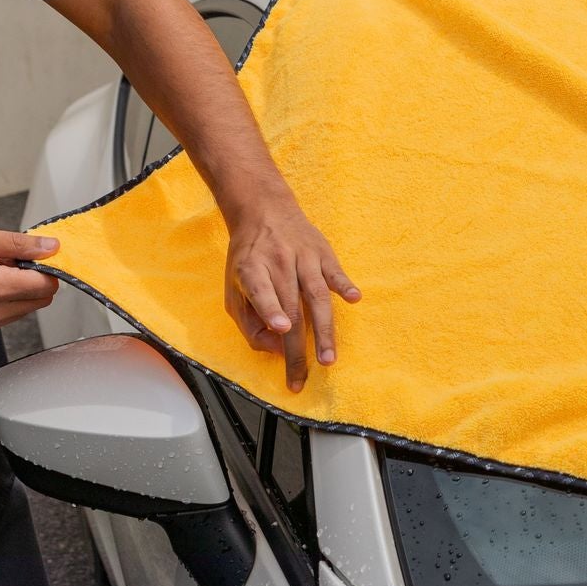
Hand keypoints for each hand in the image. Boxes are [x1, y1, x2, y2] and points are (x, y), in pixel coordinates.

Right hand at [0, 225, 60, 334]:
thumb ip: (16, 244)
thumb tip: (50, 247)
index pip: (48, 285)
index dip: (46, 266)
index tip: (33, 252)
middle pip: (39, 300)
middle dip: (32, 277)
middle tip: (5, 257)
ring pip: (22, 308)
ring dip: (16, 288)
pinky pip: (2, 315)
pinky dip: (0, 298)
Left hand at [224, 195, 359, 390]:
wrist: (264, 210)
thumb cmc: (248, 259)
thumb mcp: (232, 289)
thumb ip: (248, 323)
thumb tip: (275, 349)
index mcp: (250, 269)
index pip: (261, 290)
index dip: (271, 309)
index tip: (281, 329)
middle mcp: (277, 261)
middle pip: (291, 306)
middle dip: (297, 345)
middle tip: (302, 375)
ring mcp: (302, 256)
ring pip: (316, 295)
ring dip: (323, 329)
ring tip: (328, 358)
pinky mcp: (322, 252)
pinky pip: (335, 271)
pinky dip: (345, 284)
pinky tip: (354, 299)